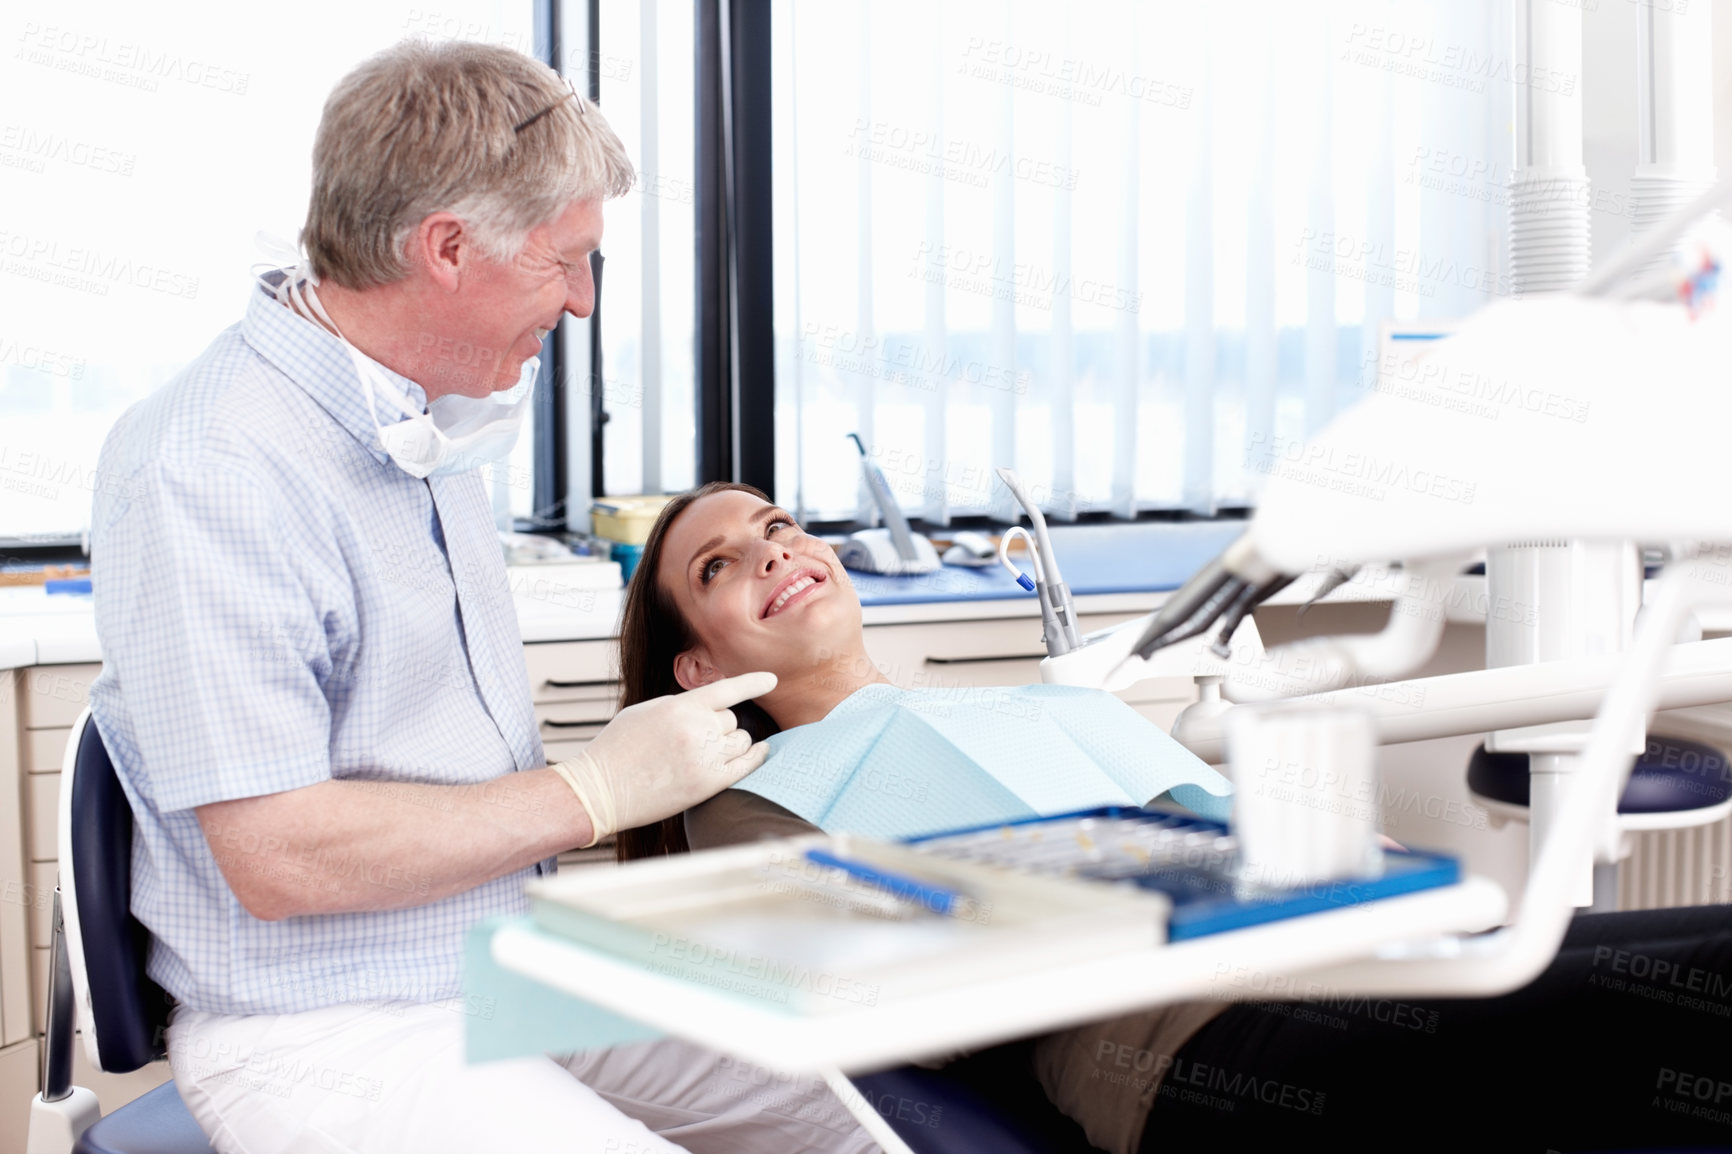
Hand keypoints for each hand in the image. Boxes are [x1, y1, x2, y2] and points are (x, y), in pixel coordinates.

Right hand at [550, 672, 777, 847]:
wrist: (600, 790)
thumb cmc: (616, 750)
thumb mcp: (644, 712)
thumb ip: (678, 706)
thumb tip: (705, 706)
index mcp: (680, 706)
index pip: (727, 689)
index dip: (753, 682)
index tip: (771, 680)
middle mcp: (697, 728)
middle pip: (732, 720)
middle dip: (720, 728)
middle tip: (698, 741)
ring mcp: (705, 756)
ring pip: (742, 741)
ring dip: (733, 744)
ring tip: (710, 753)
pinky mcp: (709, 783)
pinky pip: (747, 765)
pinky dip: (756, 757)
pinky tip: (759, 754)